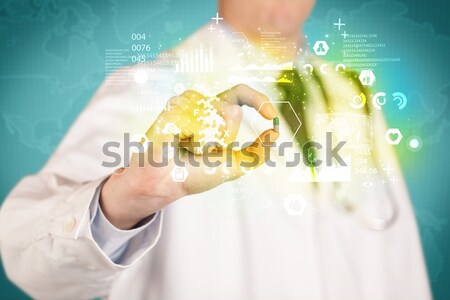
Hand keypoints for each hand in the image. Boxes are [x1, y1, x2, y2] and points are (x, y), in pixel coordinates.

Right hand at [100, 84, 278, 228]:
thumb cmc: (194, 174)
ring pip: (215, 114)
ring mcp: (186, 103)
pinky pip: (199, 121)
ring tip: (189, 148)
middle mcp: (201, 104)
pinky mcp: (173, 108)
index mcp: (215, 113)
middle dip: (225, 137)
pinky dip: (195, 140)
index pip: (240, 95)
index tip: (272, 116)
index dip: (259, 100)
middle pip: (232, 109)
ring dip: (208, 141)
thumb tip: (276, 133)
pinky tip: (179, 144)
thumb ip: (257, 152)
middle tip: (207, 151)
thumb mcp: (234, 166)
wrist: (167, 184)